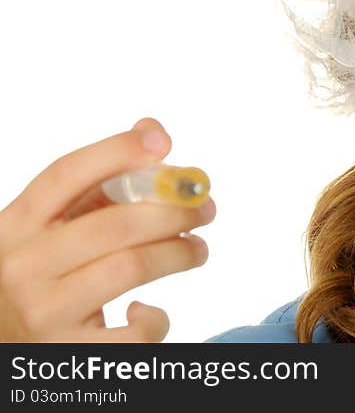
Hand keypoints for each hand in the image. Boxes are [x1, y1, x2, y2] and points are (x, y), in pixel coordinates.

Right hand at [0, 118, 214, 341]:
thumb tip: (153, 132)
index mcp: (15, 224)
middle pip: (116, 223)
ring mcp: (43, 312)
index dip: (117, 151)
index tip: (164, 141)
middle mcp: (23, 265)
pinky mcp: (68, 352)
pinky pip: (133, 333)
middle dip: (175, 211)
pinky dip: (156, 320)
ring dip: (180, 253)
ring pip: (132, 267)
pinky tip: (149, 310)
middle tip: (206, 208)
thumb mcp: (47, 227)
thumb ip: (97, 183)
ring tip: (197, 249)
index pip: (65, 175)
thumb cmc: (37, 274)